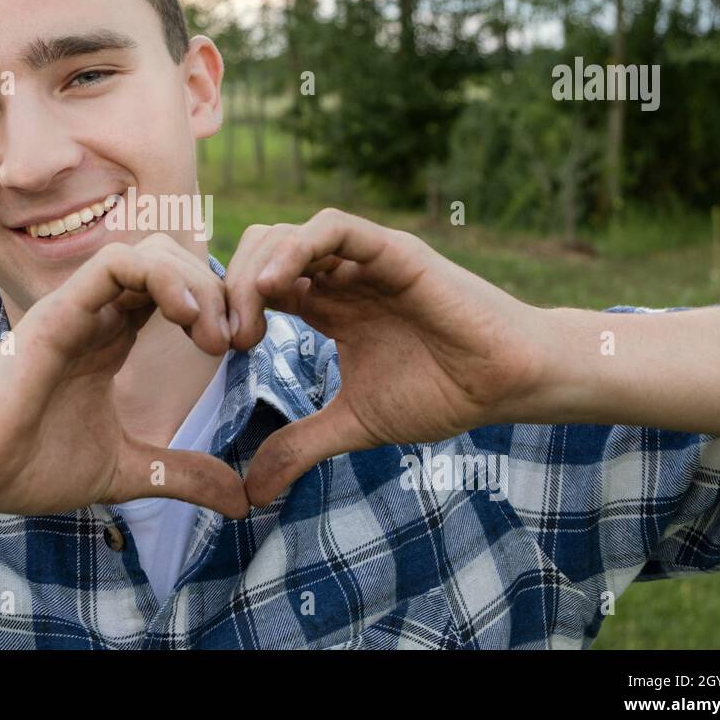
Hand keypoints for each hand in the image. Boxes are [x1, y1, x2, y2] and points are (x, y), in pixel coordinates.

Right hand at [0, 234, 247, 518]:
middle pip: (174, 262)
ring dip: (196, 282)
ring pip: (150, 252)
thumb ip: (182, 475)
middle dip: (218, 292)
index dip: (218, 307)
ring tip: (211, 334)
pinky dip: (159, 276)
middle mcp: (99, 313)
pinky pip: (114, 262)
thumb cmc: (29, 465)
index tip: (242, 349)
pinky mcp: (58, 311)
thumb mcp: (128, 471)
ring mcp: (79, 308)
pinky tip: (184, 316)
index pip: (178, 291)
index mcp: (113, 338)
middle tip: (236, 342)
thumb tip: (241, 501)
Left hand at [223, 208, 551, 506]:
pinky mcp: (391, 250)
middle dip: (230, 292)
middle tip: (225, 343)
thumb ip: (302, 446)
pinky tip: (273, 286)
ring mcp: (363, 258)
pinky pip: (333, 227)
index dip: (228, 309)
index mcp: (326, 304)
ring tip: (246, 325)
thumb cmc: (441, 393)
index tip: (214, 353)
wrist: (505, 384)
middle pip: (259, 254)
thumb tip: (254, 492)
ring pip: (286, 235)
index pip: (256, 286)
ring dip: (253, 271)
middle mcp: (338, 274)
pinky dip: (295, 248)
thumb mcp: (354, 424)